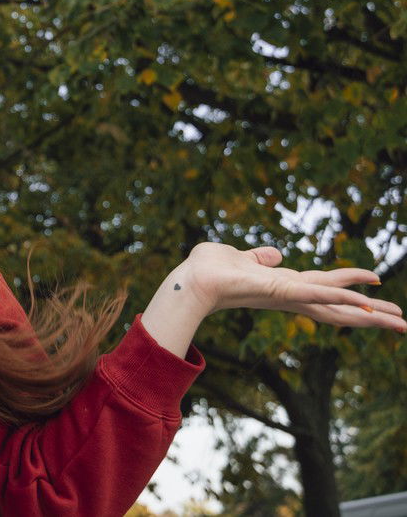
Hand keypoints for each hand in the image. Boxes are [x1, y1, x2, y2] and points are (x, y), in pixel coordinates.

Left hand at [181, 242, 405, 332]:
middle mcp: (292, 297)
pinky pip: (320, 294)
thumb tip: (275, 254)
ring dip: (370, 313)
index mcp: (285, 287)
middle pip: (340, 309)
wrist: (191, 280)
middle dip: (372, 316)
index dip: (352, 296)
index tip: (377, 300)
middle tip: (404, 323)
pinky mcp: (284, 291)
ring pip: (338, 306)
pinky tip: (367, 303)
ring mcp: (290, 296)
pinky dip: (344, 298)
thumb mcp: (241, 258)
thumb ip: (260, 258)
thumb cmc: (210, 271)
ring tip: (400, 321)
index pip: (326, 292)